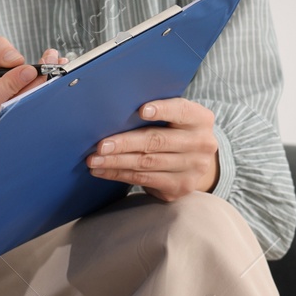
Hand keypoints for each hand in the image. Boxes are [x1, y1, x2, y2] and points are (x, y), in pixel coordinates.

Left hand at [86, 97, 218, 199]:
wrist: (195, 161)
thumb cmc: (174, 130)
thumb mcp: (174, 116)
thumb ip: (156, 111)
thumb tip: (115, 109)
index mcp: (200, 119)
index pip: (181, 111)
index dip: (162, 110)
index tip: (141, 111)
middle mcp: (202, 144)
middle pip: (158, 141)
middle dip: (125, 143)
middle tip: (101, 145)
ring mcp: (193, 168)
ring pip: (147, 163)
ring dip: (116, 162)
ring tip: (93, 160)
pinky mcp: (180, 187)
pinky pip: (144, 179)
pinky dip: (119, 174)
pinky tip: (102, 170)